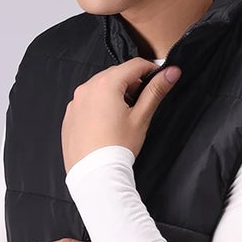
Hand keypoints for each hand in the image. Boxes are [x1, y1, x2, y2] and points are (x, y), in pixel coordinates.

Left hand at [61, 56, 180, 173]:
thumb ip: (156, 91)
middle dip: (131, 83)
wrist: (94, 175)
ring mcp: (75, 102)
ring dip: (114, 94)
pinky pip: (87, 103)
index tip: (158, 79)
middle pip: (115, 75)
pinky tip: (106, 125)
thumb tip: (172, 72)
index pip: (134, 65)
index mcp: (106, 84)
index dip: (150, 69)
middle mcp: (86, 88)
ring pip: (100, 88)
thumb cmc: (118, 148)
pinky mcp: (69, 116)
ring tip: (123, 116)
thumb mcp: (141, 117)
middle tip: (140, 102)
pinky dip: (98, 106)